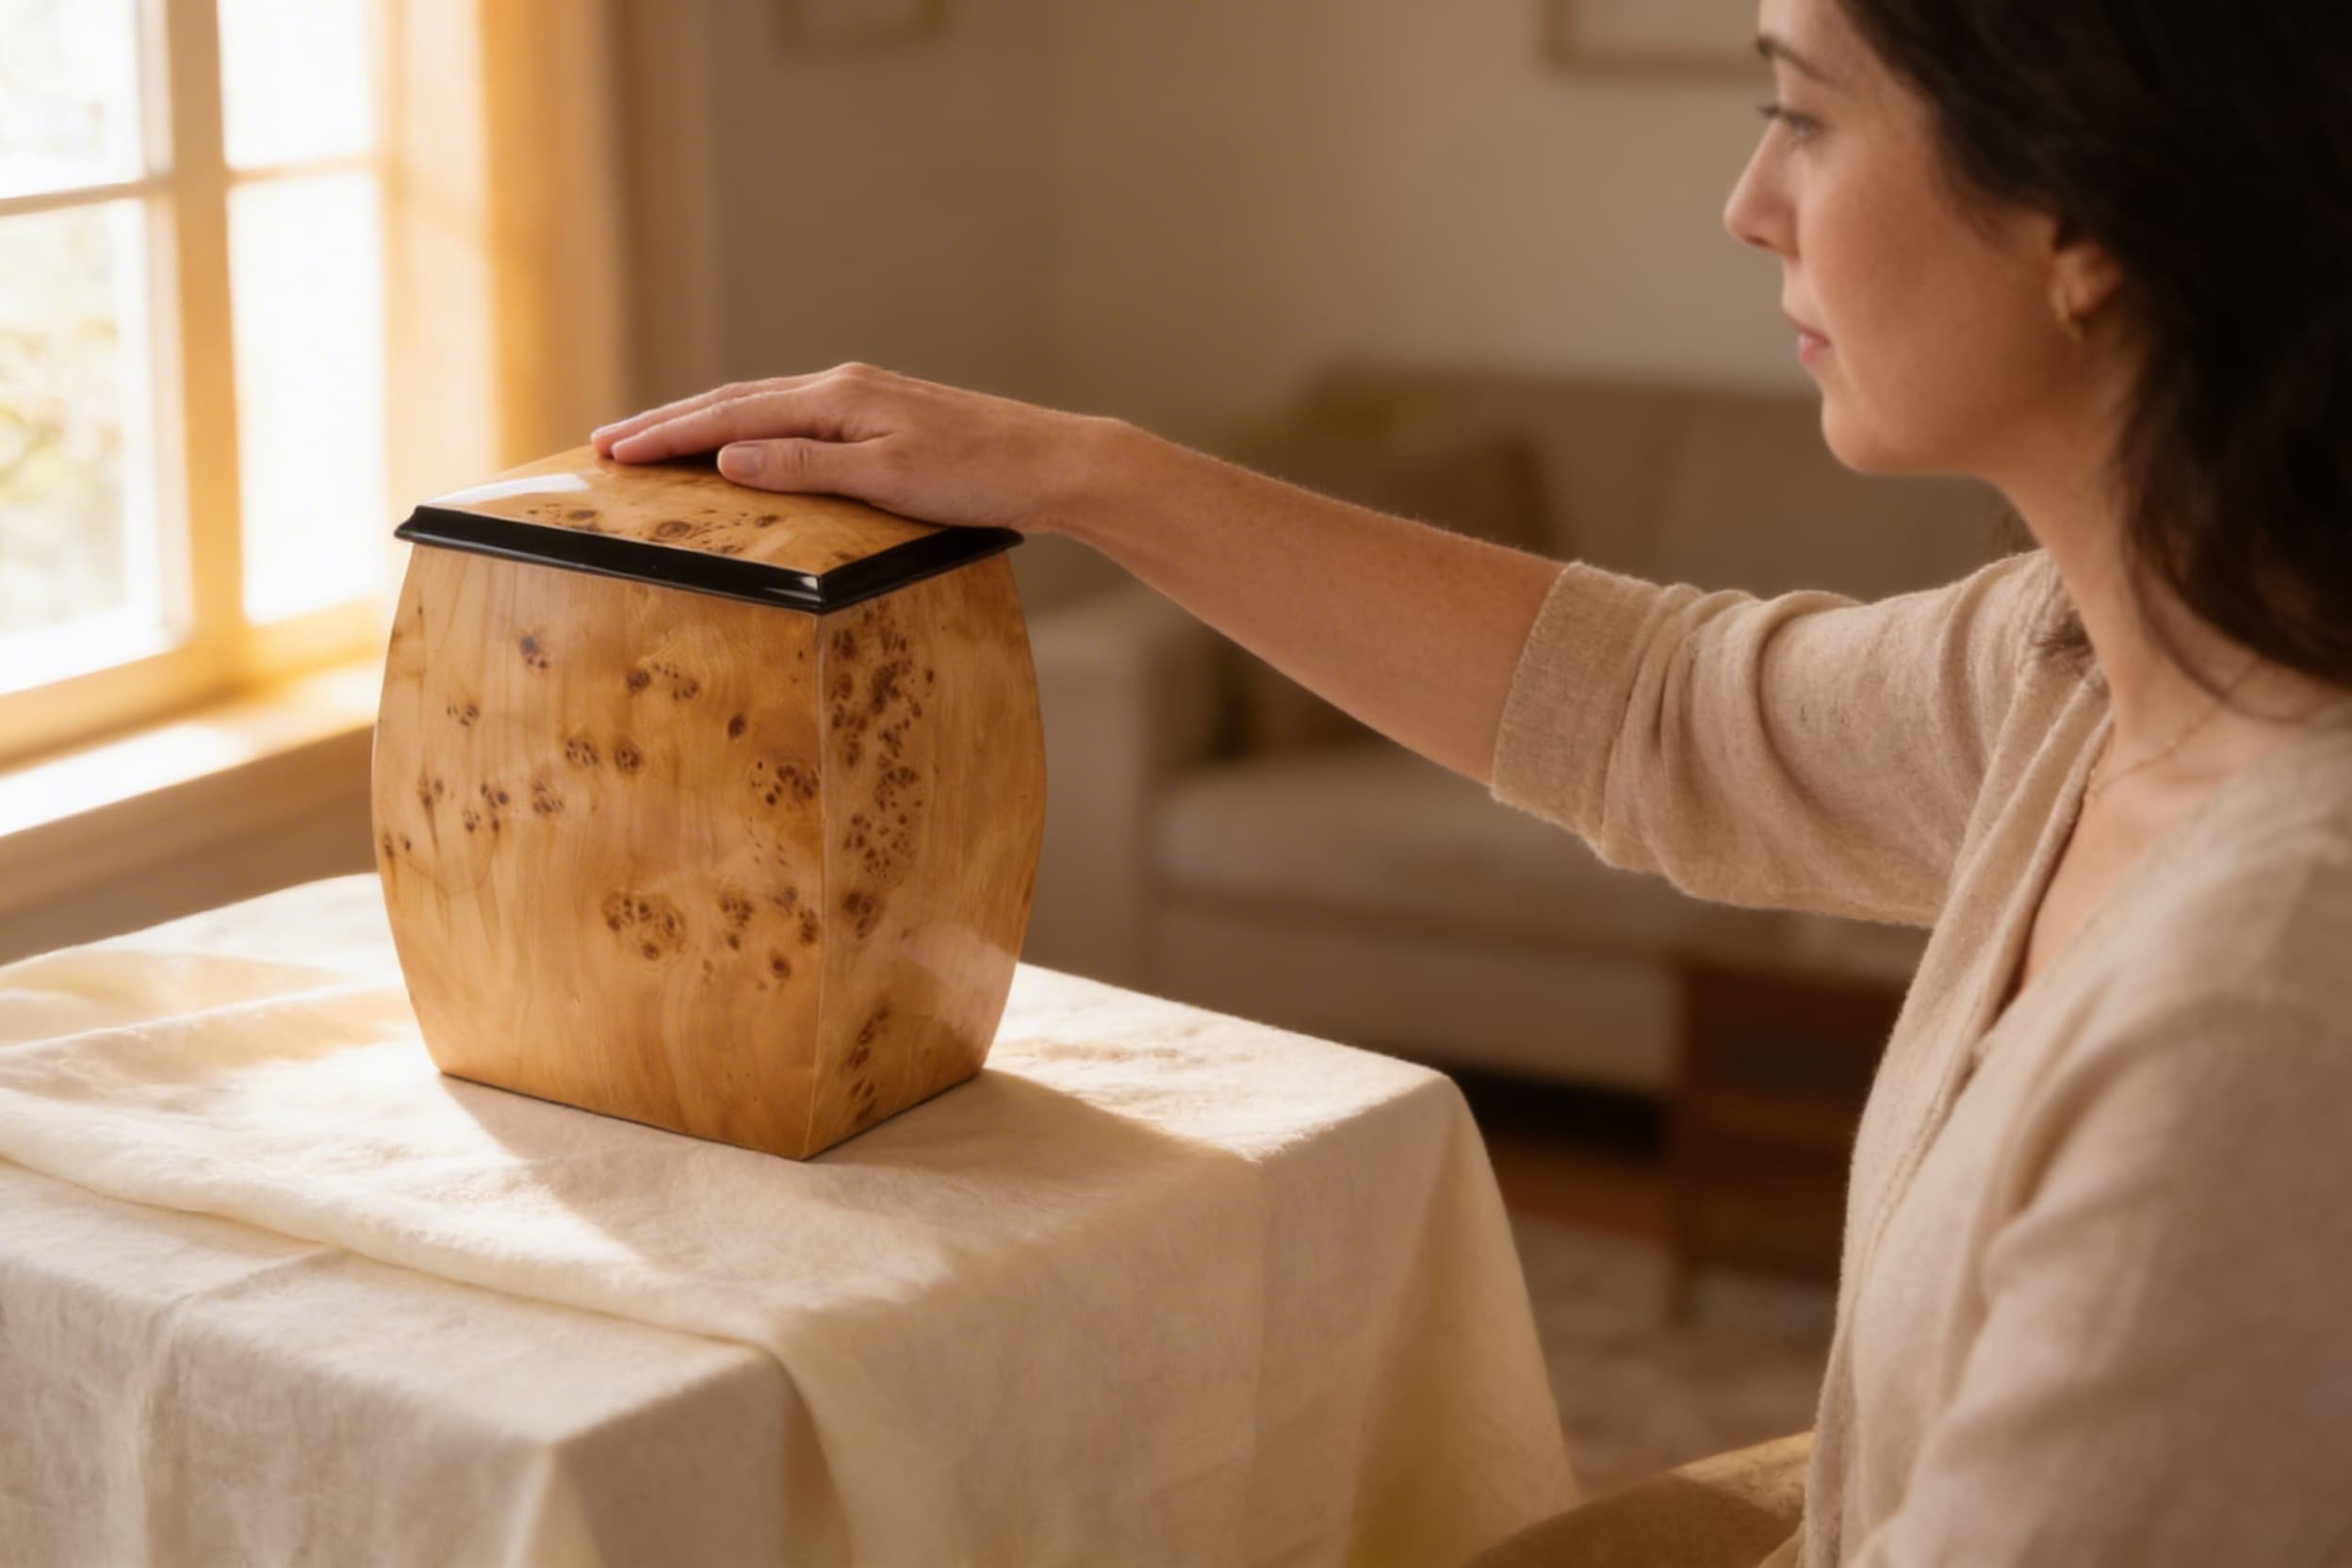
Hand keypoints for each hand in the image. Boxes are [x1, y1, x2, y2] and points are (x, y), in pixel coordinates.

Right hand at [589, 362, 1114, 536]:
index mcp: (836, 398)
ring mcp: (862, 397)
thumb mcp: (888, 478)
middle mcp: (842, 387)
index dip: (666, 434)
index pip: (730, 414)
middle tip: (606, 443)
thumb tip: (727, 456)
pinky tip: (738, 439)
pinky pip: (791, 414)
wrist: (1052, 463)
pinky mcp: (880, 415)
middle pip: (734, 400)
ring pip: (761, 403)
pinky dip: (747, 424)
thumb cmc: (979, 477)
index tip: (611, 452)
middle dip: (667, 421)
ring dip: (702, 421)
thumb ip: (805, 466)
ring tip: (653, 439)